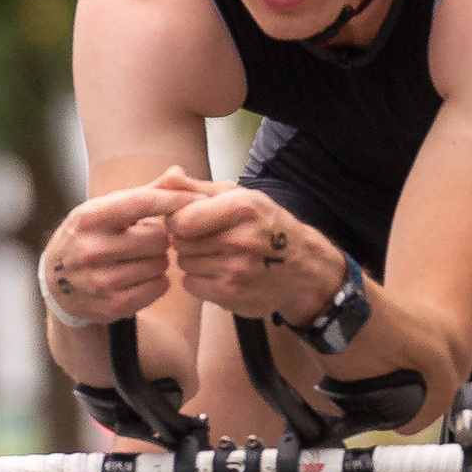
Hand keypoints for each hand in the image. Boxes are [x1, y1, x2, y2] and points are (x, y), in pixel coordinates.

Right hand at [42, 170, 205, 323]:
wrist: (55, 282)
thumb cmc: (91, 236)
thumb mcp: (105, 210)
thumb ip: (144, 193)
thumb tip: (178, 172)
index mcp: (90, 218)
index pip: (141, 203)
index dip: (173, 200)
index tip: (199, 199)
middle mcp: (92, 250)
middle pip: (159, 239)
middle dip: (163, 238)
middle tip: (150, 240)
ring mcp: (100, 281)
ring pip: (160, 265)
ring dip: (160, 261)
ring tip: (142, 259)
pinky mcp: (112, 306)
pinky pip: (159, 288)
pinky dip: (159, 281)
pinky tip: (144, 276)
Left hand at [166, 187, 344, 322]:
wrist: (304, 266)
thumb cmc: (266, 225)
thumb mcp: (240, 196)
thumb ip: (198, 188)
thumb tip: (168, 176)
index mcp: (242, 207)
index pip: (181, 219)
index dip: (176, 220)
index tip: (187, 220)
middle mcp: (240, 239)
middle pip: (180, 242)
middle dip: (186, 239)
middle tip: (206, 238)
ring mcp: (236, 270)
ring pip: (184, 264)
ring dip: (192, 260)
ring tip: (216, 254)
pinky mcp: (232, 295)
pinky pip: (191, 285)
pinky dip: (197, 280)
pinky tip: (217, 272)